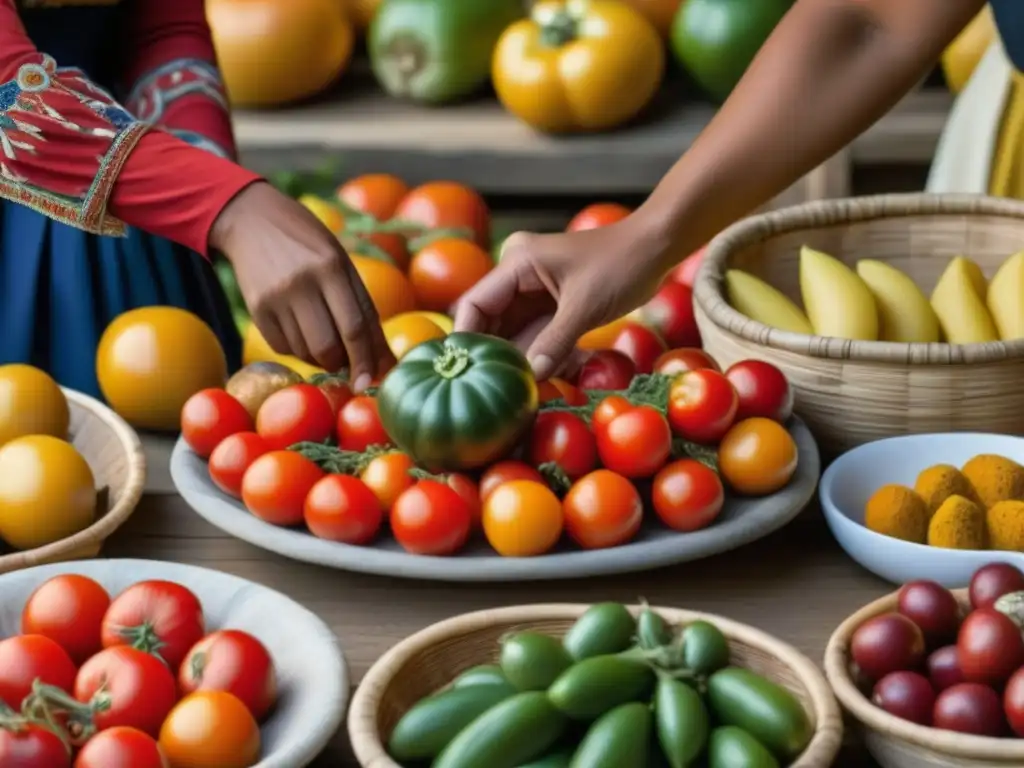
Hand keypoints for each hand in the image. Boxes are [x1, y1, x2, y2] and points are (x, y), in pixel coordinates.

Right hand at [210, 182, 393, 389]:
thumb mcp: (341, 264)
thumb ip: (364, 311)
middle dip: (343, 363)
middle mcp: (302, 283)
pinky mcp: (256, 309)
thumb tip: (385, 363)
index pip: (355, 327)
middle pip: (328, 346)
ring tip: (323, 335)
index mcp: (331, 267)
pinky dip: (298, 349)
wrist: (252, 219)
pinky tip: (299, 328)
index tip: (370, 383)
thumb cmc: (310, 244)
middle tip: (347, 359)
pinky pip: (283, 347)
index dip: (365, 361)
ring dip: (321, 357)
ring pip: (306, 351)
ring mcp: (275, 297)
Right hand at [454, 214, 670, 379]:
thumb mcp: (585, 306)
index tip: (467, 373)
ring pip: (512, 332)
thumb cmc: (621, 264)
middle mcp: (519, 276)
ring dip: (515, 359)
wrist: (656, 247)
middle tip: (493, 390)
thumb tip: (531, 377)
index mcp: (517, 264)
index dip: (467, 339)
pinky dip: (536, 355)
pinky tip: (536, 379)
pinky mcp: (552, 305)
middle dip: (493, 354)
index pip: (475, 304)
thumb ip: (555, 342)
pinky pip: (534, 334)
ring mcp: (535, 291)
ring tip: (513, 390)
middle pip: (490, 321)